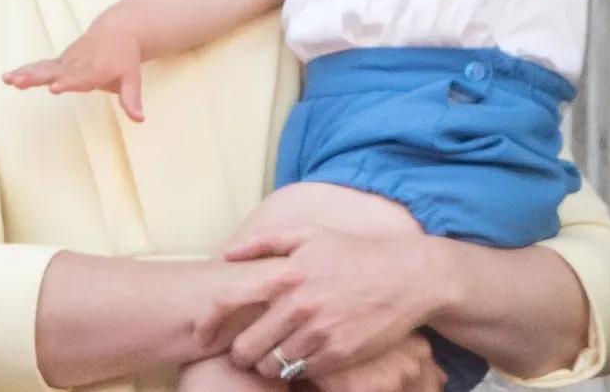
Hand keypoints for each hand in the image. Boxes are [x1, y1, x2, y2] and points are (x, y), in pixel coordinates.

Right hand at [2, 23, 144, 120]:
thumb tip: (139, 118)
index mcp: (95, 69)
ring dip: (25, 74)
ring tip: (8, 80)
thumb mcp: (132, 76)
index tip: (55, 87)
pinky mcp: (59, 62)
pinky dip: (23, 70)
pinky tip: (6, 77)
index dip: (68, 82)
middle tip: (21, 82)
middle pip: (56, 71)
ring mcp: (66, 62)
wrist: (118, 30)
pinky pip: (40, 66)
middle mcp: (77, 64)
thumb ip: (131, 97)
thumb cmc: (125, 57)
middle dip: (38, 77)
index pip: (80, 77)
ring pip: (44, 68)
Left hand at [211, 227, 448, 380]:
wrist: (406, 278)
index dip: (208, 321)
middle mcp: (298, 304)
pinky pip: (300, 374)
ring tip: (275, 354)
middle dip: (241, 352)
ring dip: (267, 364)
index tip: (203, 333)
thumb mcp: (311, 234)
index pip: (229, 300)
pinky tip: (302, 357)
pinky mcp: (338, 356)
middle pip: (246, 346)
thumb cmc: (354, 253)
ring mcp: (318, 333)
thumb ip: (266, 240)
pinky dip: (296, 371)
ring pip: (271, 366)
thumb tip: (228, 252)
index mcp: (287, 271)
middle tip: (246, 349)